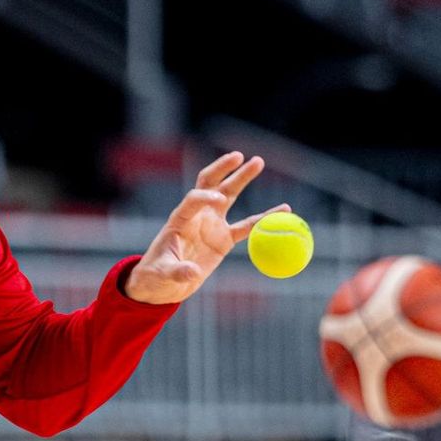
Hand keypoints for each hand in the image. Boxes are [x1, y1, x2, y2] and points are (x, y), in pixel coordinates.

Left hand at [124, 151, 289, 304]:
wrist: (163, 285)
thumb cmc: (156, 276)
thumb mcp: (162, 274)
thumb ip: (177, 271)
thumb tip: (193, 272)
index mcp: (180, 219)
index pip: (193, 199)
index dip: (206, 196)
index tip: (220, 199)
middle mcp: (197, 216)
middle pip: (211, 185)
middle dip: (225, 170)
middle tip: (240, 156)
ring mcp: (212, 224)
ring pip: (229, 195)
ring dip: (242, 178)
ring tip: (258, 161)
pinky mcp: (224, 238)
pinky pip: (247, 226)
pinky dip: (264, 218)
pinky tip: (284, 209)